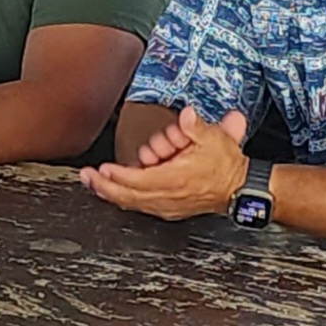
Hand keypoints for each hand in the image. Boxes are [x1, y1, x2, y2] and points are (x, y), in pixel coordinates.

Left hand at [79, 106, 252, 219]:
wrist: (240, 188)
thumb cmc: (226, 165)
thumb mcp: (214, 139)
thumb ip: (196, 127)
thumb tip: (187, 115)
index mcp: (175, 180)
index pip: (138, 181)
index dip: (117, 176)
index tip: (101, 169)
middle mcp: (168, 196)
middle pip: (127, 196)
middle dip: (103, 187)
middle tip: (86, 177)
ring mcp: (168, 206)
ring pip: (131, 203)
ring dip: (110, 193)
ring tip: (93, 183)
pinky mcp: (169, 209)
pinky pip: (140, 206)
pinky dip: (124, 199)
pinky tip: (113, 192)